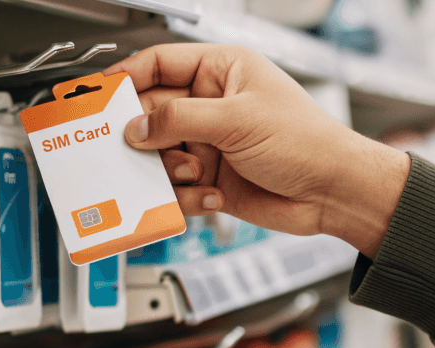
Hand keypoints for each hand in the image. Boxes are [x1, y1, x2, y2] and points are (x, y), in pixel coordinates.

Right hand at [105, 44, 410, 257]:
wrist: (335, 193)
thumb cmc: (308, 143)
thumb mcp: (238, 120)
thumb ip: (179, 120)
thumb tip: (136, 126)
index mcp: (223, 71)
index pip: (160, 64)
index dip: (127, 77)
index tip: (99, 95)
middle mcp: (215, 106)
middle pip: (153, 113)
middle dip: (142, 134)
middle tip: (124, 147)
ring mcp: (213, 144)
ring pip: (161, 155)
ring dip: (170, 170)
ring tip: (194, 174)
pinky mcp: (214, 181)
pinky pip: (180, 189)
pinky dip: (188, 197)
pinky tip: (211, 197)